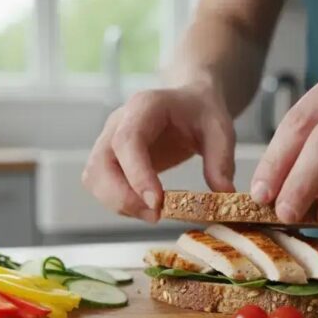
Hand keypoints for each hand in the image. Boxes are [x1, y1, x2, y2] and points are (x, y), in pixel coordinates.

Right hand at [83, 83, 236, 221]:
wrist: (188, 102)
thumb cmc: (201, 112)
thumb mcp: (220, 129)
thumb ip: (221, 160)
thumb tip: (223, 194)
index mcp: (144, 107)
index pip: (128, 141)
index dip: (137, 174)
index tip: (156, 203)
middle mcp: (118, 122)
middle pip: (101, 163)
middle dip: (123, 197)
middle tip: (156, 216)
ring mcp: (107, 140)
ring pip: (94, 178)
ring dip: (117, 203)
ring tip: (153, 214)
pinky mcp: (107, 159)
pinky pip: (99, 185)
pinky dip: (117, 202)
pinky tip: (143, 207)